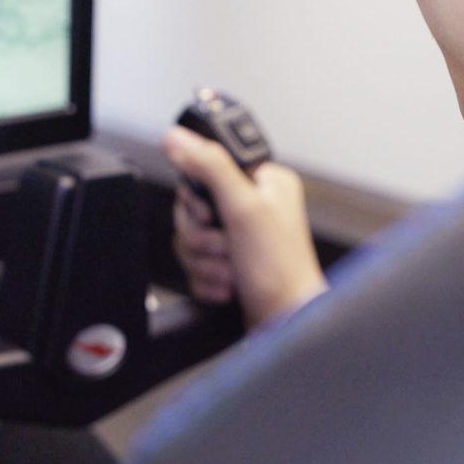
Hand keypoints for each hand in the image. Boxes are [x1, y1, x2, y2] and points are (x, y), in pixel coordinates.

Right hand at [168, 127, 326, 331]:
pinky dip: (206, 277)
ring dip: (204, 260)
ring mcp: (240, 236)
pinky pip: (194, 262)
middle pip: (192, 206)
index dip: (199, 195)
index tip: (210, 213)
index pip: (206, 168)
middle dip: (203, 236)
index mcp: (263, 181)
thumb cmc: (280, 272)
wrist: (286, 325)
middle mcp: (253, 205)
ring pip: (190, 236)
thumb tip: (178, 138)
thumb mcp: (244, 209)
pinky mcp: (228, 262)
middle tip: (226, 246)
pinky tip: (227, 284)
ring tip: (230, 270)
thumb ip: (210, 167)